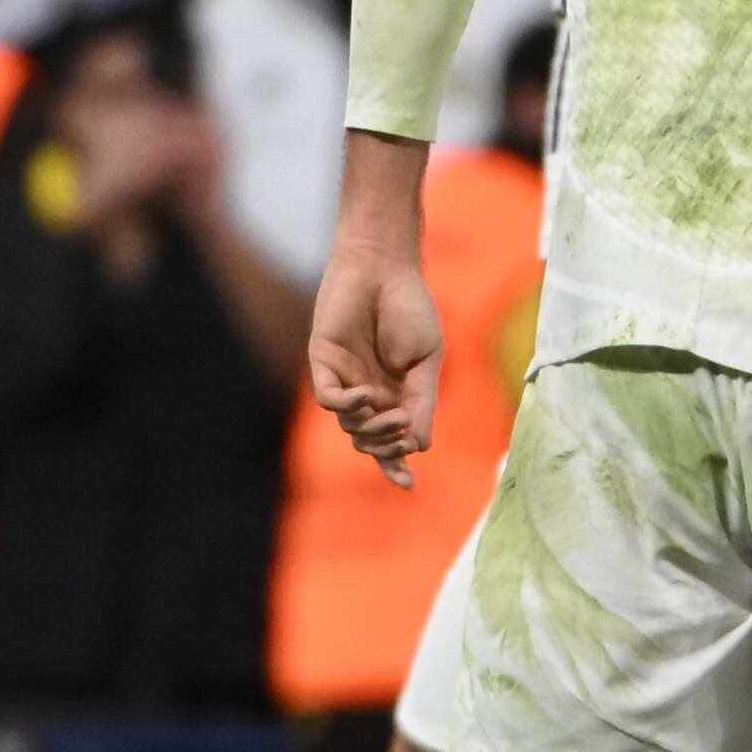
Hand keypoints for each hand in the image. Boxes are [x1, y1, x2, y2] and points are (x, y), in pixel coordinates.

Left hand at [308, 245, 444, 478]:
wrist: (385, 267)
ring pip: (350, 424)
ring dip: (371, 426)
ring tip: (390, 411)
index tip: (408, 484)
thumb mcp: (428, 360)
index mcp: (396, 394)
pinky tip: (366, 396)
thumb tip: (421, 446)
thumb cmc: (411, 308)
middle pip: (370, 440)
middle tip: (402, 432)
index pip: (392, 440)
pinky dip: (346, 406)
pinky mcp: (324, 362)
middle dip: (387, 446)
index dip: (397, 464)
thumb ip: (423, 401)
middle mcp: (369, 392)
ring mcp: (345, 378)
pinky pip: (329, 399)